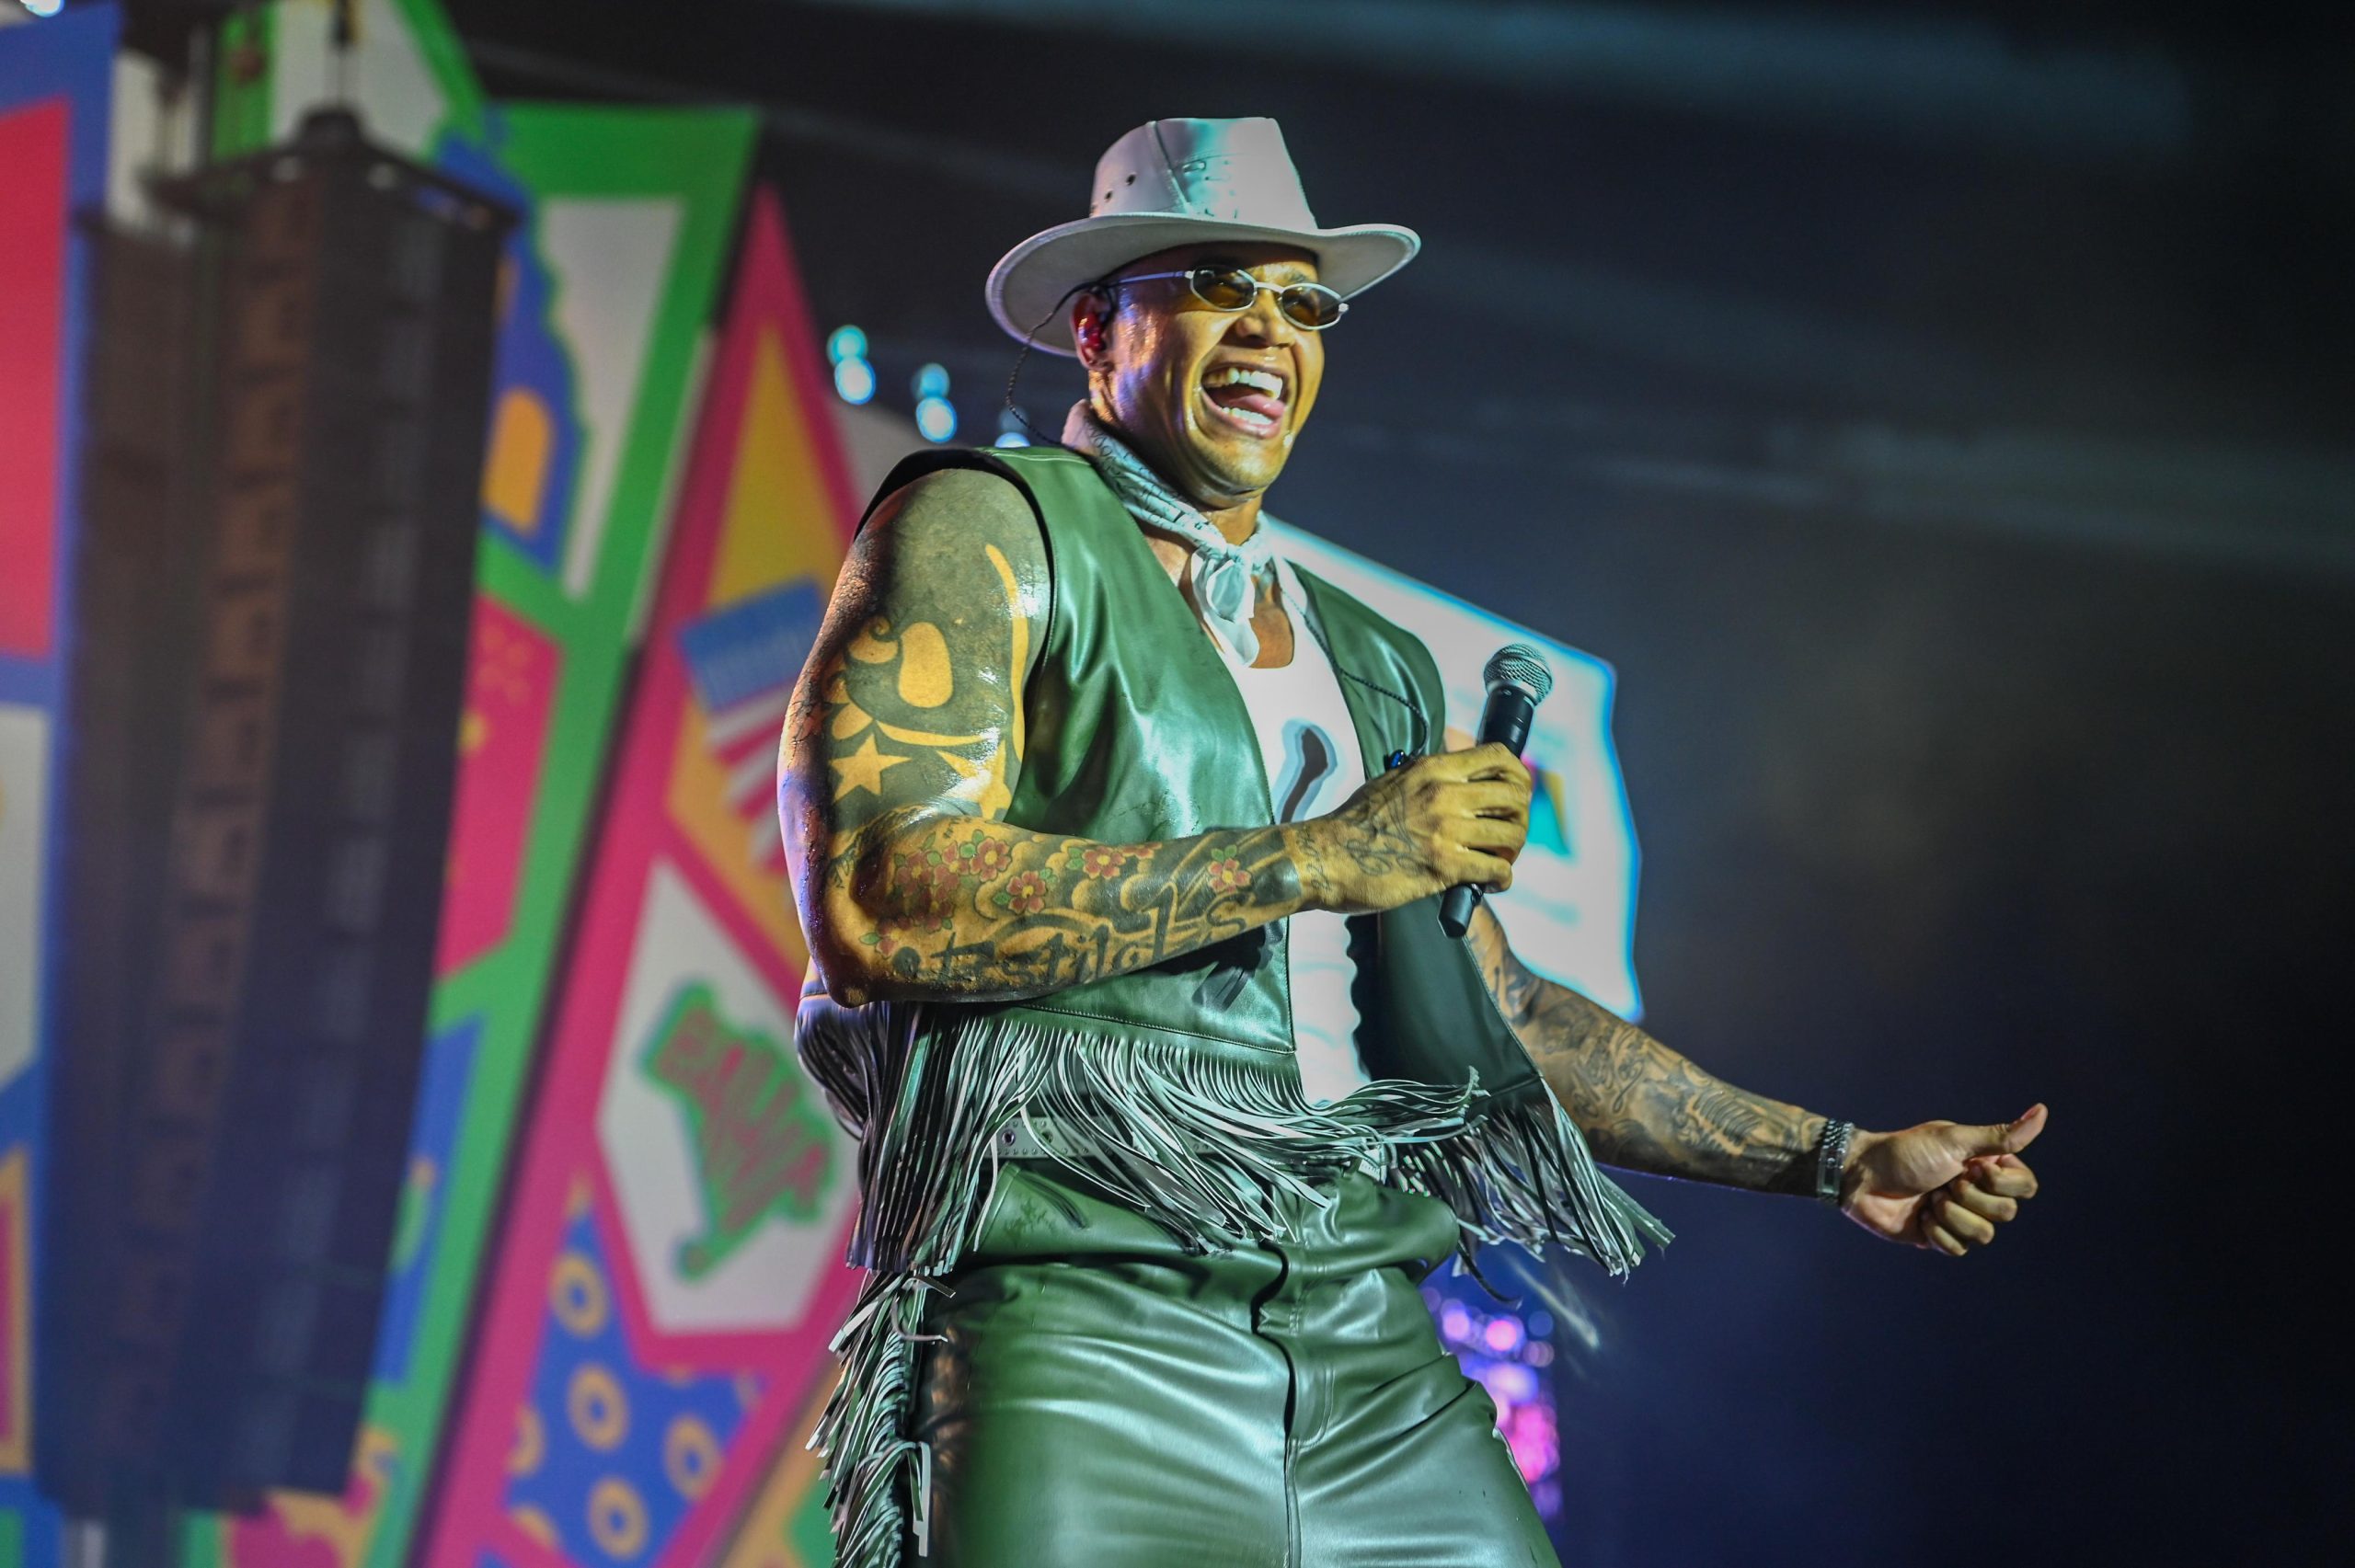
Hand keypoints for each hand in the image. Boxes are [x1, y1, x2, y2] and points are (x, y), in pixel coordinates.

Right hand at [1298, 743, 1531, 915]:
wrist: (1326, 857)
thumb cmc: (1354, 823)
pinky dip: (1502, 878)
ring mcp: (1446, 830)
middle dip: (1521, 817)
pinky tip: (1492, 882)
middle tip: (1509, 834)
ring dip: (1513, 850)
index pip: (1499, 758)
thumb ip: (1426, 775)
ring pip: (1512, 834)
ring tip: (1500, 859)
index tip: (1515, 795)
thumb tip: (1452, 773)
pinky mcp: (1444, 867)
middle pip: (1515, 796)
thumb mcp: (1392, 780)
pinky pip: (1497, 869)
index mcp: (1433, 770)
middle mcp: (1445, 795)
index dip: (1518, 776)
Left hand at [1839, 1104, 2046, 1255]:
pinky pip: (1958, 1249)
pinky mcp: (1940, 1238)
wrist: (1862, 1177)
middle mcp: (1978, 1192)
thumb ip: (2001, 1135)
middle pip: (2007, 1213)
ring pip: (1985, 1235)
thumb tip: (2043, 1111)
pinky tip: (1919, 1218)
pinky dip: (1936, 1233)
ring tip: (1928, 1199)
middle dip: (1971, 1198)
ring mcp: (1959, 1216)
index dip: (2003, 1182)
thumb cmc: (1905, 1152)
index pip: (2025, 1186)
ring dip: (1951, 1216)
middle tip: (1944, 1182)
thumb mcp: (1954, 1141)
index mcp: (1986, 1166)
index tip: (1975, 1167)